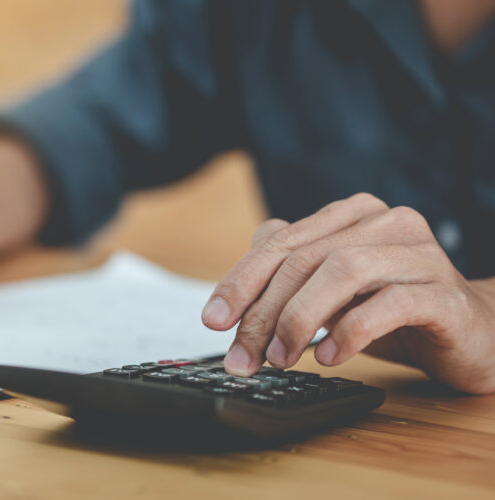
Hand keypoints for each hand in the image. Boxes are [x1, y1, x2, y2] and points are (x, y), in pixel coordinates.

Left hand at [202, 193, 494, 393]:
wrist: (470, 332)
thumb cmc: (392, 308)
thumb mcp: (331, 292)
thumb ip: (288, 275)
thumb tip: (233, 294)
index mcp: (350, 215)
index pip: (279, 242)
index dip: (240, 282)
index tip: (213, 320)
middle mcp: (384, 223)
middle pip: (304, 259)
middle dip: (263, 312)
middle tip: (244, 356)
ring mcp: (418, 253)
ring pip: (343, 271)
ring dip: (301, 319)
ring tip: (283, 357)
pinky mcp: (442, 293)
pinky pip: (388, 305)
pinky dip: (349, 333)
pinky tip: (330, 357)